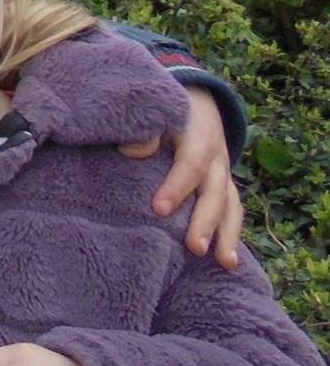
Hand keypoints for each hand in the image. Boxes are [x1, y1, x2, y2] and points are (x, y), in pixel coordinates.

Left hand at [121, 86, 243, 268]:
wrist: (196, 102)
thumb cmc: (166, 112)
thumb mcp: (156, 111)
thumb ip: (145, 129)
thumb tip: (132, 151)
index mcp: (198, 137)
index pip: (189, 164)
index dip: (176, 187)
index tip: (158, 209)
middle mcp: (216, 159)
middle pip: (214, 192)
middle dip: (206, 221)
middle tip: (195, 247)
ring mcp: (224, 175)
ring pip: (231, 206)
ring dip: (228, 236)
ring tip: (226, 263)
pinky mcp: (224, 188)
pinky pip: (232, 212)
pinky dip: (231, 236)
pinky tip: (228, 261)